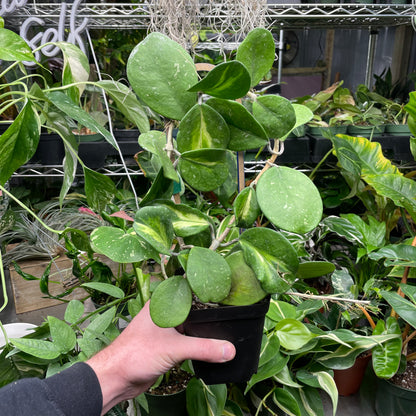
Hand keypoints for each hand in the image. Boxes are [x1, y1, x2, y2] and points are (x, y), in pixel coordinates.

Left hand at [87, 301, 235, 413]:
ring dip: (202, 332)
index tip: (227, 293)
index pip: (189, 291)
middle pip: (192, 309)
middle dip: (208, 314)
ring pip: (189, 326)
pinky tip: (209, 348)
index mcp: (162, 304)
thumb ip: (204, 348)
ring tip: (224, 332)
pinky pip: (186, 341)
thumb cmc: (134, 354)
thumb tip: (228, 349)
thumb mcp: (174, 348)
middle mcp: (164, 314)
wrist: (117, 378)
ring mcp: (164, 329)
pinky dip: (197, 344)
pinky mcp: (165, 345)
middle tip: (230, 314)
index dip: (207, 291)